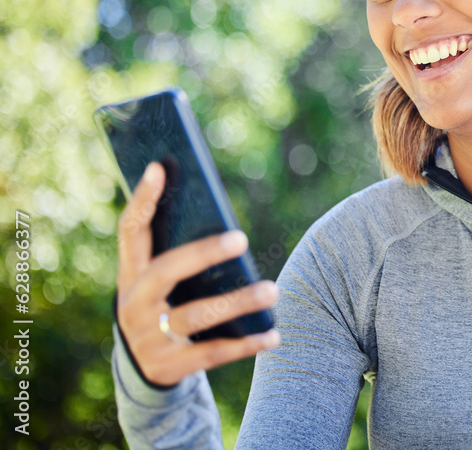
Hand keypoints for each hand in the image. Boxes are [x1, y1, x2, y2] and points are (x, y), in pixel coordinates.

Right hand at [115, 161, 280, 386]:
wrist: (143, 372)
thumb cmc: (165, 307)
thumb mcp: (161, 283)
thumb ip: (181, 254)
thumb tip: (226, 221)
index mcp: (130, 275)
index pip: (130, 231)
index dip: (142, 200)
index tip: (160, 167)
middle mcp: (133, 304)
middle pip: (166, 273)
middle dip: (203, 254)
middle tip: (241, 238)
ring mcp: (148, 338)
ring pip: (195, 316)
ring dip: (237, 302)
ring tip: (273, 290)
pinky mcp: (169, 367)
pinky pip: (212, 353)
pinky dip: (246, 344)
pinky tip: (274, 334)